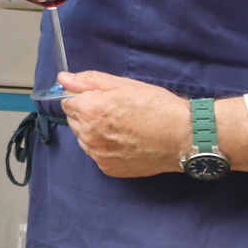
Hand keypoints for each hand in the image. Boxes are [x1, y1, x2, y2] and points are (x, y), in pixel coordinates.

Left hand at [60, 71, 188, 177]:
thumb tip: (63, 78)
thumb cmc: (155, 107)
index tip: (99, 98)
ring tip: (122, 127)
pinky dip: (106, 148)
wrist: (184, 136)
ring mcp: (99, 156)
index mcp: (88, 111)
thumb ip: (87, 80)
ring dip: (95, 132)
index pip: (66, 102)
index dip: (82, 97)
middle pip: (74, 121)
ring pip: (85, 139)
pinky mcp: (110, 170)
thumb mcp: (121, 84)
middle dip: (87, 114)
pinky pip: (98, 155)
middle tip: (114, 112)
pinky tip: (126, 141)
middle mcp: (88, 136)